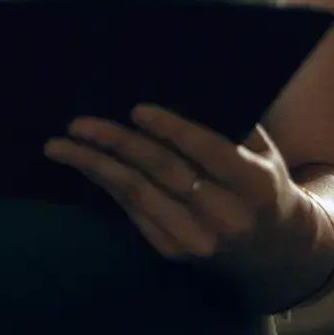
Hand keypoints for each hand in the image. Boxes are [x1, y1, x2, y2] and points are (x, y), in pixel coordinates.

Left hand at [45, 106, 308, 263]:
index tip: (137, 109)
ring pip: (138, 195)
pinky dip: (105, 184)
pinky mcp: (173, 251)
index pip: (208, 152)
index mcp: (254, 184)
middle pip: (163, 173)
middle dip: (117, 144)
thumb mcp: (261, 150)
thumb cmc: (261, 180)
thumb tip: (182, 83)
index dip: (172, 130)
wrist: (273, 248)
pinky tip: (83, 164)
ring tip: (60, 145)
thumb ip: (229, 122)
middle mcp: (225, 216)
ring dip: (95, 167)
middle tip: (79, 123)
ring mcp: (196, 240)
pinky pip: (132, 212)